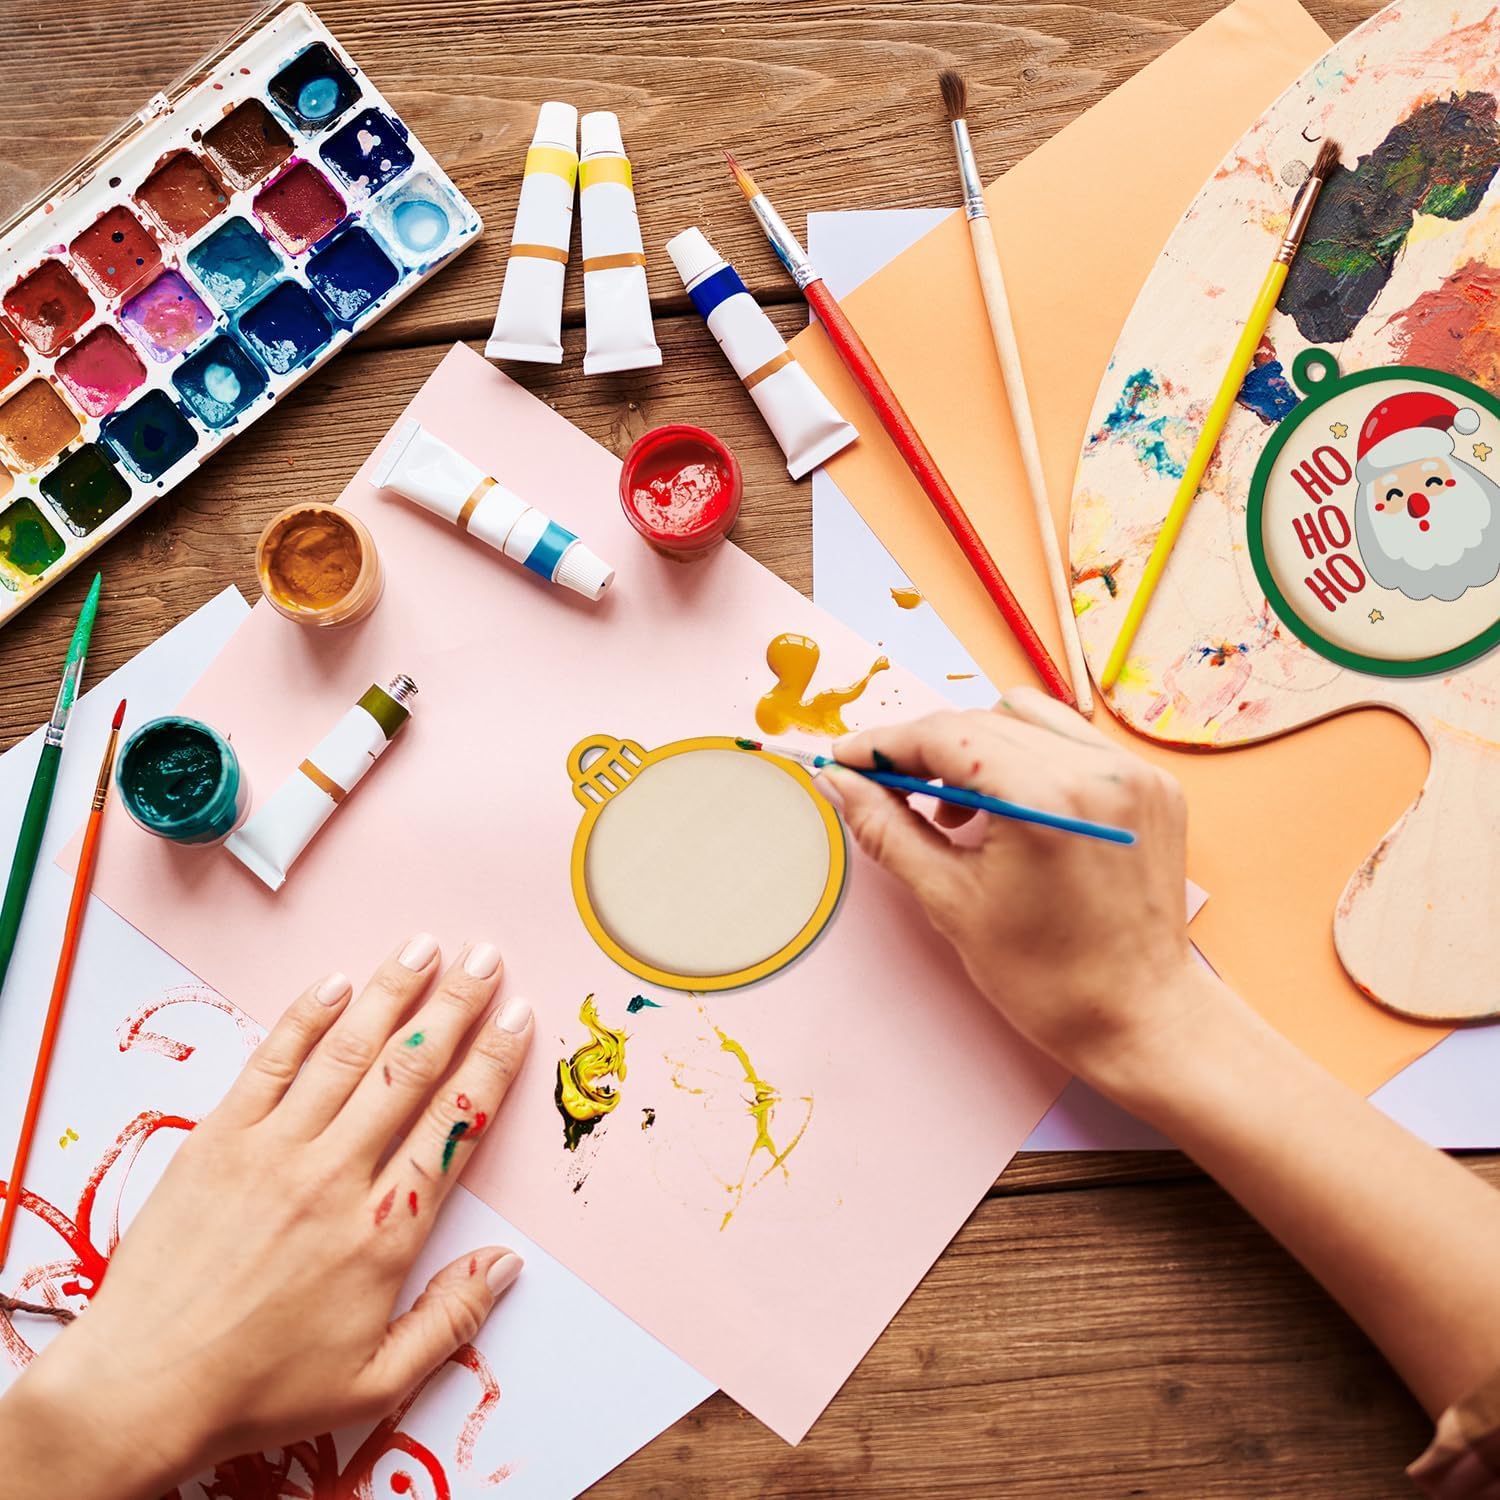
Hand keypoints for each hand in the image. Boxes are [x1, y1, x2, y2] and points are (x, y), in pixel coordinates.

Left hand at [0, 933, 533, 1499]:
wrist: (139, 1391)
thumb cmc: (258, 1393)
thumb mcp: (373, 1383)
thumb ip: (450, 1320)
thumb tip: (508, 1264)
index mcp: (383, 1234)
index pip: (454, 1124)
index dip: (493, 1062)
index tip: (518, 1016)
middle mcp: (336, 1177)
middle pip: (411, 1071)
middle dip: (455, 1006)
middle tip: (485, 956)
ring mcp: (273, 1151)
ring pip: (348, 1053)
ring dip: (392, 993)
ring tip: (425, 946)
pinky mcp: (217, 1141)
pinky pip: (270, 1063)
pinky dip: (305, 1019)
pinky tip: (336, 983)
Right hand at [821, 689, 1229, 1101]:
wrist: (1139, 1016)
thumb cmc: (1047, 977)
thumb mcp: (950, 901)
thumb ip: (887, 829)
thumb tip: (841, 782)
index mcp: (1045, 799)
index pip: (945, 735)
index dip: (886, 743)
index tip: (849, 758)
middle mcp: (1097, 770)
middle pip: (981, 720)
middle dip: (925, 748)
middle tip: (888, 787)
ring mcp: (1132, 772)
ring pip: (1028, 718)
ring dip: (976, 746)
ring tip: (957, 810)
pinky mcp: (1155, 784)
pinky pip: (1073, 741)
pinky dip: (1029, 757)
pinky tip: (1011, 808)